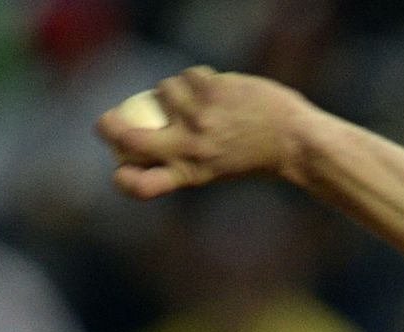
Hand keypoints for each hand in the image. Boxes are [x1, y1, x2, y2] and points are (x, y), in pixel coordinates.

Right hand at [96, 66, 313, 198]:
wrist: (295, 140)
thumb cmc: (257, 156)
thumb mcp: (217, 169)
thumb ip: (183, 159)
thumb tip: (142, 143)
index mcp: (188, 174)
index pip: (138, 185)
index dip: (121, 178)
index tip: (120, 169)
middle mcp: (188, 148)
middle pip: (124, 137)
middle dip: (108, 126)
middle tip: (109, 122)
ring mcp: (197, 117)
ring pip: (161, 91)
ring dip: (175, 92)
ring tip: (201, 103)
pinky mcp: (210, 90)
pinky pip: (186, 75)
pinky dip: (198, 80)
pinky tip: (219, 92)